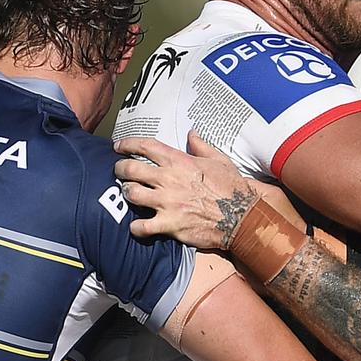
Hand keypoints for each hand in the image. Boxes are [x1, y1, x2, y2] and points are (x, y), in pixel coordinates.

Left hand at [114, 131, 258, 249]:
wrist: (241, 217)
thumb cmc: (231, 187)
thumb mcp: (219, 160)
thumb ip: (201, 146)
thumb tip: (192, 132)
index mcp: (179, 161)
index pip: (146, 146)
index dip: (128, 144)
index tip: (118, 146)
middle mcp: (169, 180)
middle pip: (130, 169)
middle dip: (120, 169)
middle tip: (119, 172)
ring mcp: (167, 203)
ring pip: (131, 194)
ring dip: (127, 194)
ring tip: (130, 194)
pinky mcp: (169, 224)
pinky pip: (141, 226)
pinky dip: (135, 227)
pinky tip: (136, 226)